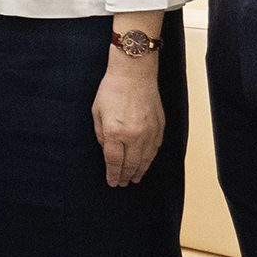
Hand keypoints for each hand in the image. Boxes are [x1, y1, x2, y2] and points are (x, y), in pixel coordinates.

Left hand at [91, 65, 164, 187]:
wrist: (134, 73)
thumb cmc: (112, 89)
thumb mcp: (97, 112)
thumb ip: (101, 135)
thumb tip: (107, 151)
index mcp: (115, 132)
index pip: (114, 161)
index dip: (113, 174)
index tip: (112, 182)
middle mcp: (134, 135)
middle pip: (131, 164)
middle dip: (125, 176)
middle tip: (123, 184)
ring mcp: (149, 131)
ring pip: (145, 159)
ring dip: (140, 170)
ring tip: (135, 178)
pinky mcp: (159, 126)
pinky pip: (155, 148)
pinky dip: (150, 158)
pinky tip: (146, 162)